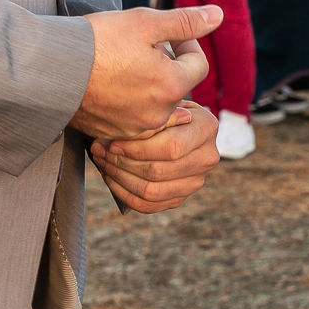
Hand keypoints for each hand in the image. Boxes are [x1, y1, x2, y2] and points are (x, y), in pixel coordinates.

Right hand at [72, 6, 222, 141]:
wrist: (48, 69)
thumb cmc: (97, 41)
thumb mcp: (145, 22)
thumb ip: (186, 22)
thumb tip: (219, 15)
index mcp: (171, 86)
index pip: (198, 64)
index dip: (187, 44)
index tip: (170, 35)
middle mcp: (158, 115)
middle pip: (177, 85)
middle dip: (168, 65)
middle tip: (141, 47)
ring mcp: (134, 128)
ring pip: (156, 103)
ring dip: (150, 84)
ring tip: (125, 65)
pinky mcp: (112, 134)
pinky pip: (134, 118)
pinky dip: (130, 101)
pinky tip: (111, 84)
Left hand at [90, 101, 219, 212]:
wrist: (176, 125)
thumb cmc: (166, 109)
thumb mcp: (164, 103)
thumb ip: (154, 114)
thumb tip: (133, 125)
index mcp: (207, 128)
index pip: (171, 148)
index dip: (137, 149)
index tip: (112, 143)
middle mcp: (208, 158)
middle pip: (158, 171)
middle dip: (122, 163)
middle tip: (100, 152)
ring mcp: (196, 182)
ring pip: (151, 191)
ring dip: (120, 178)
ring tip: (102, 162)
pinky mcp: (180, 198)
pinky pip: (147, 205)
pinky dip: (123, 193)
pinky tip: (110, 177)